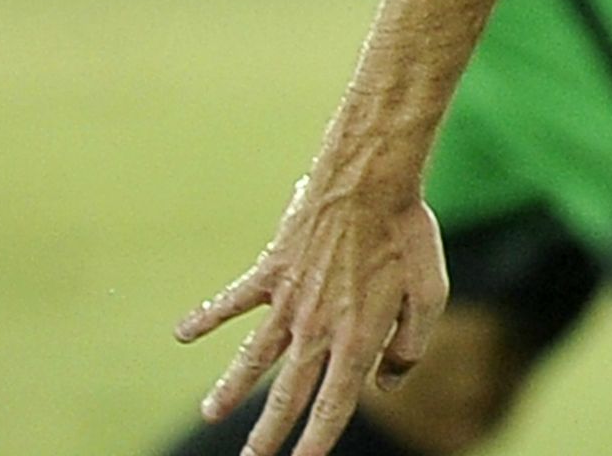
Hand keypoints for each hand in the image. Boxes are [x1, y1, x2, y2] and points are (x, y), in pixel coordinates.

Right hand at [177, 171, 446, 455]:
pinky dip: (205, 317)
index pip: (334, 405)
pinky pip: (231, 301)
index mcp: (357, 339)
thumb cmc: (408, 235)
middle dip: (269, 431)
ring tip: (211, 413)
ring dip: (231, 388)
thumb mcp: (430, 295)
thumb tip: (384, 384)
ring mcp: (288, 301)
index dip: (318, 439)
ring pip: (252, 357)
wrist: (371, 181)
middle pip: (288, 392)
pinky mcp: (270, 271)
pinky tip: (181, 334)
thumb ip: (410, 347)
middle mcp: (316, 328)